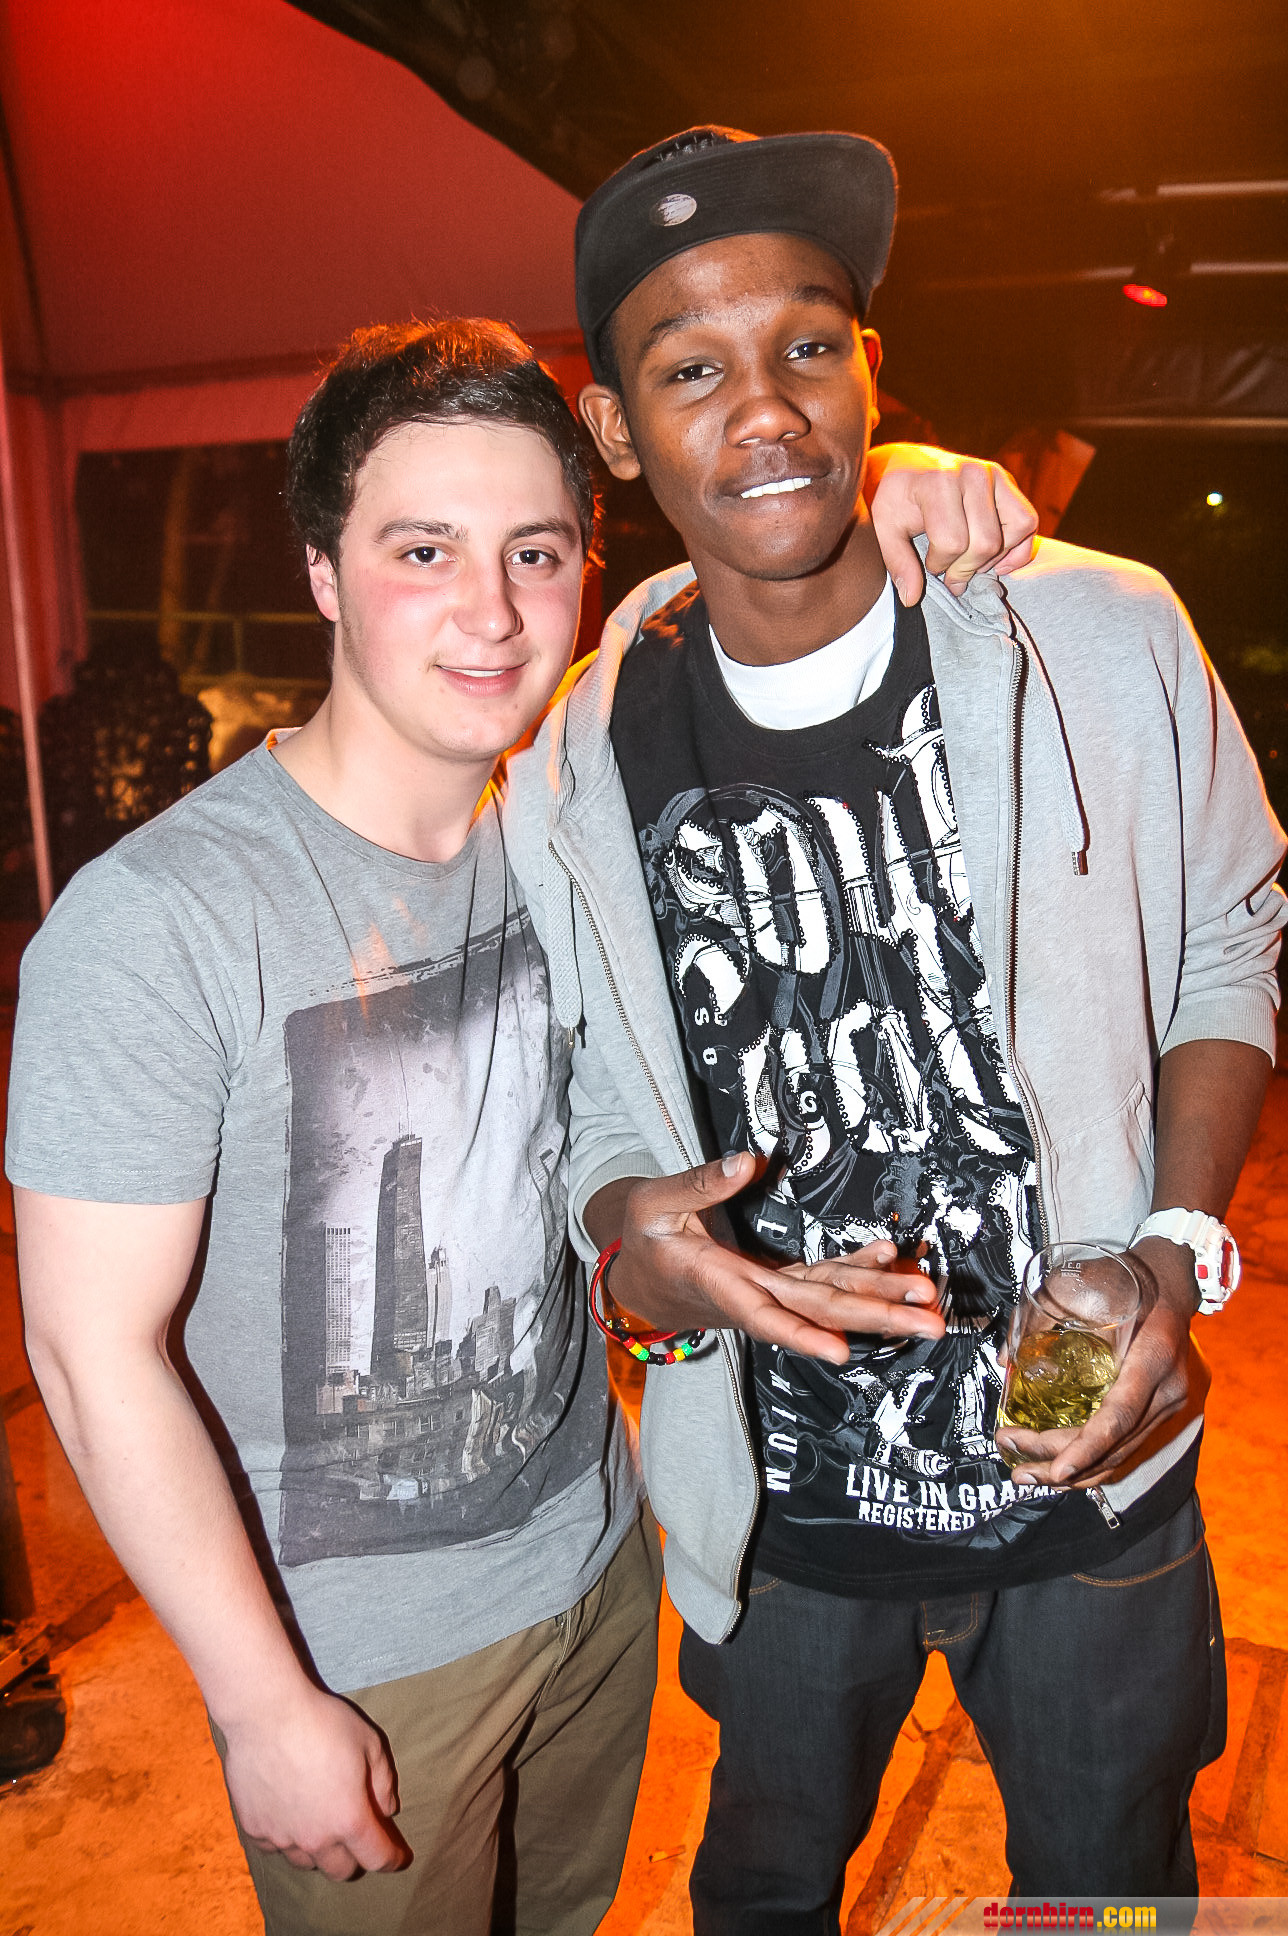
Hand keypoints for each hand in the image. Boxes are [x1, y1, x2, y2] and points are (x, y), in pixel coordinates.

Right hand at [221, 1682, 406, 1879]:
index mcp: (348, 1819)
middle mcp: (315, 1838)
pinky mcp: (254, 1827)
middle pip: (341, 1871)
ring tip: (322, 1829)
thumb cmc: (322, 1723)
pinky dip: (287, 1839)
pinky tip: (290, 1819)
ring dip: (319, 1852)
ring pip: (306, 1862)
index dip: (392, 1859)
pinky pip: (275, 1847)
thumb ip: (383, 1782)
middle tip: (357, 1840)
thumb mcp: (369, 1743)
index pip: (377, 1857)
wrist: (266, 1713)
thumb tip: (386, 1810)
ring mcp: (281, 1836)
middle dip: (355, 1860)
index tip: (397, 1858)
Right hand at [606, 1153, 945, 1365]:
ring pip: (830, 1299)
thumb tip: (746, 1161)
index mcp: (717, 1283)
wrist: (637, 1278)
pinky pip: (824, 1281)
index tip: (840, 1348)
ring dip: (880, 1300)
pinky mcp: (777, 1282)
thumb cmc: (644, 1241)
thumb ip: (697, 1184)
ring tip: (926, 1297)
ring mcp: (769, 1291)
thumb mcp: (652, 1206)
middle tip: (926, 1319)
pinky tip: (890, 1259)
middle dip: (876, 1316)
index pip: (766, 1315)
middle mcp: (752, 1295)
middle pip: (820, 1311)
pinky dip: (859, 1272)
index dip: (803, 1333)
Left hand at [866, 443, 1038, 606]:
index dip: (940, 564)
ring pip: (1015, 531)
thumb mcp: (884, 527)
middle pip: (985, 542)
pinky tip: (996, 560)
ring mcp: (994, 476)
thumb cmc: (895, 498)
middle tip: (949, 573)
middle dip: (966, 568)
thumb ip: (897, 562)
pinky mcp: (1007, 483)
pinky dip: (1018, 548)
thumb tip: (911, 598)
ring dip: (993, 559)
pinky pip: (1028, 521)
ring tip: (969, 563)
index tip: (929, 564)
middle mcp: (972, 474)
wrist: (909, 464)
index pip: (952, 542)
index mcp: (939, 482)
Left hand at [995, 1238, 1204, 1488]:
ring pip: (1121, 1455)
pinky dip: (1093, 1464)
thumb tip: (1005, 1361)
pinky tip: (1061, 1471)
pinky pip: (1127, 1449)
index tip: (1058, 1468)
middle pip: (1115, 1444)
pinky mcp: (1161, 1412)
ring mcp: (1169, 1405)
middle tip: (1016, 1461)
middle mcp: (1167, 1389)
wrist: (1170, 1281)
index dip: (1088, 1446)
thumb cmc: (1126, 1281)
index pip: (1120, 1415)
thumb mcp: (1083, 1288)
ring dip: (1074, 1473)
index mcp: (1153, 1356)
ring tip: (1028, 1474)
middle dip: (1062, 1461)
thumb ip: (1042, 1320)